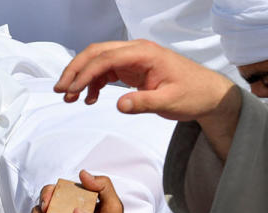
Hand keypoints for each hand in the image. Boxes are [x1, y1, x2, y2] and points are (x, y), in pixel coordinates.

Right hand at [55, 40, 236, 119]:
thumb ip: (144, 103)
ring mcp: (133, 58)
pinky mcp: (132, 68)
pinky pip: (106, 71)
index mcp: (144, 53)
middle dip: (75, 70)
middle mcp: (136, 51)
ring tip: (69, 98)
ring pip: (98, 61)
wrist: (207, 94)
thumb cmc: (193, 94)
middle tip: (60, 90)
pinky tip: (89, 99)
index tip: (70, 90)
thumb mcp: (170, 102)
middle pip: (96, 53)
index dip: (85, 73)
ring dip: (81, 77)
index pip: (106, 58)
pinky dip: (94, 83)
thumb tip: (119, 106)